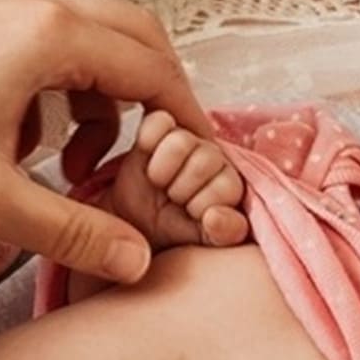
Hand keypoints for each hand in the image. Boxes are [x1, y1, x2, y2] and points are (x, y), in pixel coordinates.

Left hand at [0, 0, 213, 283]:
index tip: (199, 165)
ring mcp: (9, 7)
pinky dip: (71, 90)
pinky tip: (37, 145)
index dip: (188, 120)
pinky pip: (58, 45)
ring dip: (111, 99)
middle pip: (138, 39)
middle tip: (160, 160)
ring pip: (98, 41)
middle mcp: (39, 7)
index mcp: (50, 37)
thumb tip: (138, 259)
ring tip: (82, 167)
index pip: (154, 69)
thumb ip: (70, 230)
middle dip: (159, 100)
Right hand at [109, 110, 248, 248]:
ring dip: (163, 170)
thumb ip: (224, 231)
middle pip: (206, 159)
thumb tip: (216, 217)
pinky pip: (159, 121)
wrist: (130, 225)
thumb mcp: (201, 239)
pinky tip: (145, 157)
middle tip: (171, 198)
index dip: (203, 204)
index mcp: (229, 181)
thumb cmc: (168, 231)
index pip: (227, 186)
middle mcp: (211, 155)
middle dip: (182, 188)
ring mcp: (184, 138)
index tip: (190, 214)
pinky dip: (149, 138)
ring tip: (158, 183)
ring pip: (181, 141)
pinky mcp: (155, 128)